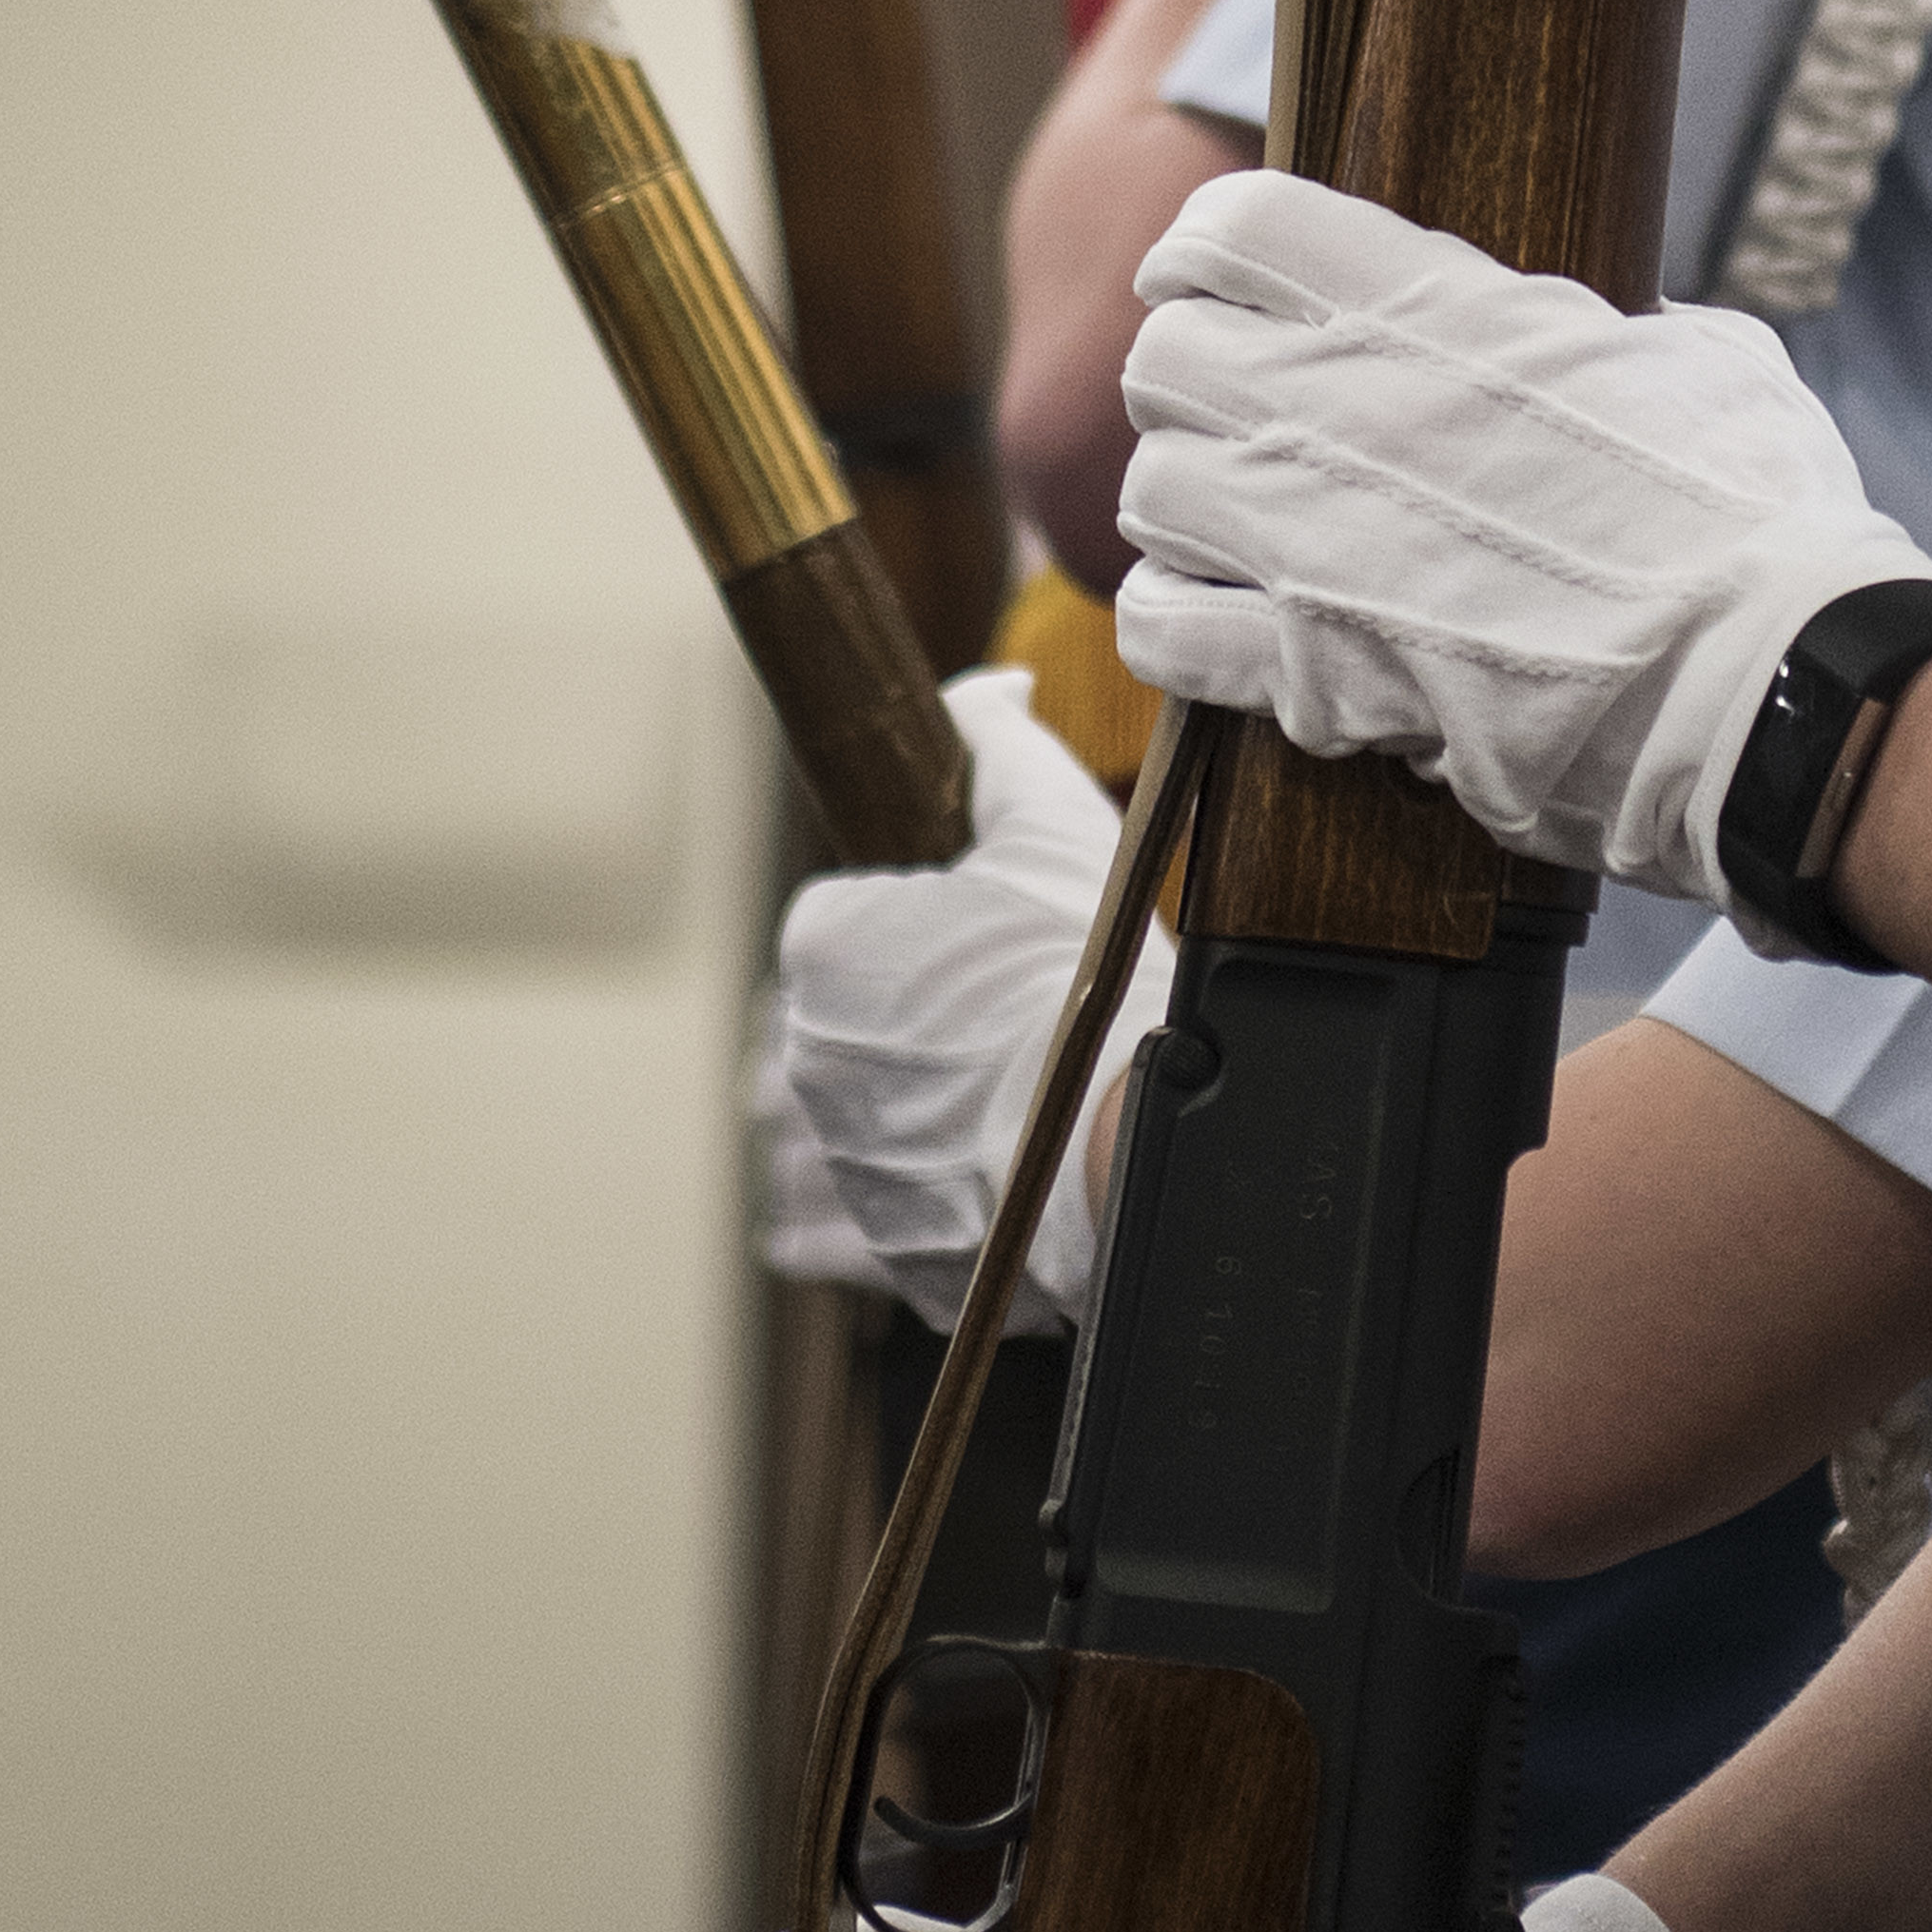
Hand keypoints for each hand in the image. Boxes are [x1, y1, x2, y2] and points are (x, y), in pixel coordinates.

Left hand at [754, 662, 1153, 1333]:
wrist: (1129, 1156)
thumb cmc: (1088, 987)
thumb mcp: (1055, 830)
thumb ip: (1002, 744)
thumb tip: (988, 691)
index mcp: (823, 946)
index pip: (854, 911)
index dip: (929, 914)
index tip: (995, 935)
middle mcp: (803, 1054)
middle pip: (860, 1009)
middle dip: (923, 1004)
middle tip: (1026, 1005)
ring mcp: (839, 1158)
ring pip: (876, 1103)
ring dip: (931, 1093)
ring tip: (1028, 1086)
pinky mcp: (881, 1239)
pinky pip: (898, 1196)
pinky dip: (946, 1178)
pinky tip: (1014, 1159)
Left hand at [1113, 175, 1928, 901]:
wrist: (1767, 683)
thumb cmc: (1762, 519)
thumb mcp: (1709, 363)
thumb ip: (1626, 337)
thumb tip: (1629, 340)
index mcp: (1441, 308)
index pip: (1237, 226)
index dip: (1205, 254)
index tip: (1212, 285)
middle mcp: (1348, 406)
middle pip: (1161, 359)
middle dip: (1193, 391)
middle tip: (1240, 427)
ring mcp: (1315, 539)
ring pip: (1150, 493)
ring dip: (1188, 514)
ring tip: (1239, 537)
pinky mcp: (1312, 668)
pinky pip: (1161, 628)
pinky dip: (1176, 628)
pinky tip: (1219, 627)